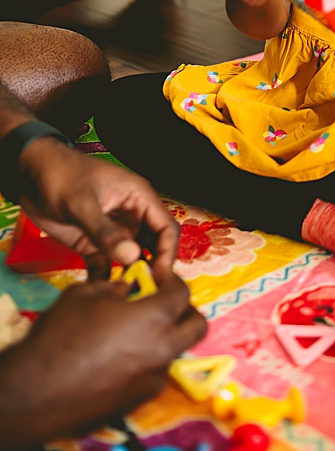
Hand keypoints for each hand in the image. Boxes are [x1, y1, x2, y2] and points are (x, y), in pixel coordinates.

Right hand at [0, 270, 204, 448]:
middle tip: (162, 305)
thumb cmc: (58, 337)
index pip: (182, 292)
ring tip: (137, 333)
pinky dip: (146, 362)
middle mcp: (163, 348)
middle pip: (196, 325)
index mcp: (155, 317)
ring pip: (176, 351)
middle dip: (185, 311)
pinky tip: (120, 358)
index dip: (171, 281)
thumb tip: (129, 289)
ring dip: (165, 338)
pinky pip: (154, 374)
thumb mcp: (84, 295)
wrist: (33, 391)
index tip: (157, 279)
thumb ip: (115, 288)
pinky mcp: (139, 399)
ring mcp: (153, 377)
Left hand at [18, 139, 179, 278]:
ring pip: (130, 258)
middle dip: (150, 269)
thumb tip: (132, 258)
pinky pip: (104, 264)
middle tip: (143, 293)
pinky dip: (103, 278)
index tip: (159, 277)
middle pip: (152, 246)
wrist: (30, 176)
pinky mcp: (93, 243)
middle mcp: (132, 217)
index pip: (166, 228)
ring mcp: (113, 231)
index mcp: (140, 199)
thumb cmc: (62, 177)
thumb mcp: (83, 204)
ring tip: (122, 296)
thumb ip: (106, 232)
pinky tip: (98, 291)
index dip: (167, 252)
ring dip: (128, 275)